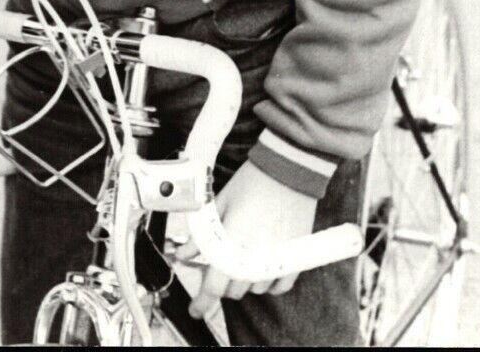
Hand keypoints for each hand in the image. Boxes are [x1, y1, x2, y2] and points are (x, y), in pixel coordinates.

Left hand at [174, 158, 317, 320]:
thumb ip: (201, 235)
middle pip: (233, 290)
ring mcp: (278, 263)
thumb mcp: (219, 204)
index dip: (202, 301)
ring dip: (243, 279)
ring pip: (253, 289)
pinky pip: (278, 286)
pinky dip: (267, 280)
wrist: (287, 170)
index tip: (196, 309)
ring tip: (241, 253)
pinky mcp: (295, 260)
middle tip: (218, 262)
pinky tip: (261, 263)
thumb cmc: (252, 183)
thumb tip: (184, 254)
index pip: (214, 287)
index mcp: (234, 246)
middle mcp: (256, 260)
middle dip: (221, 280)